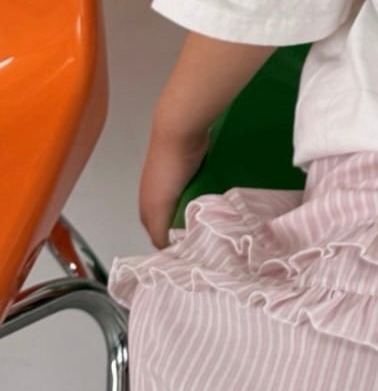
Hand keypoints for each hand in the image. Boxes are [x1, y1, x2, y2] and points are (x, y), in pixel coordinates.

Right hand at [138, 122, 210, 248]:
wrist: (180, 131)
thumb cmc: (167, 169)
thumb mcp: (158, 207)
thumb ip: (160, 231)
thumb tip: (166, 251)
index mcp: (148, 210)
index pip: (160, 238)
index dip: (174, 249)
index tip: (194, 259)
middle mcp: (159, 198)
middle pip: (174, 223)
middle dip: (188, 233)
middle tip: (209, 244)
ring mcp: (175, 184)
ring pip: (187, 208)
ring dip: (199, 216)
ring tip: (217, 227)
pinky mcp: (190, 171)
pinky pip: (198, 192)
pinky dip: (205, 199)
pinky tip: (217, 205)